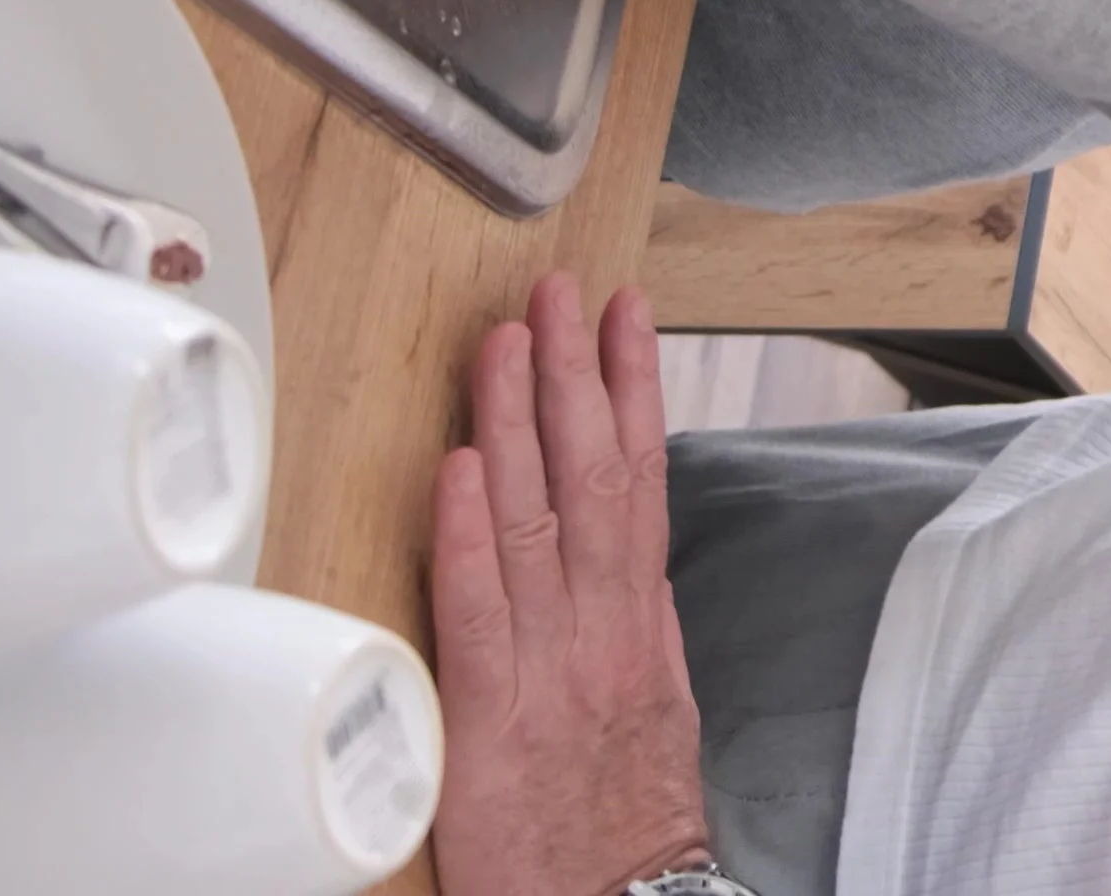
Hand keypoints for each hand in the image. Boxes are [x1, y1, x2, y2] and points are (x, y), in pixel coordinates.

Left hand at [427, 274, 714, 895]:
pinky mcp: (493, 720)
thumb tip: (613, 563)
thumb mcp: (651, 711)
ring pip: (537, 520)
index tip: (623, 316)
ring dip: (520, 420)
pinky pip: (479, 612)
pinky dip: (468, 535)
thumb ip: (627, 632)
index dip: (633, 391)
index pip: (640, 479)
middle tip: (559, 290)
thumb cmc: (625, 820)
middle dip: (576, 374)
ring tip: (506, 340)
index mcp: (641, 623)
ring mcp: (552, 669)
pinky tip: (459, 469)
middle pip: (594, 477)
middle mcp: (605, 629)